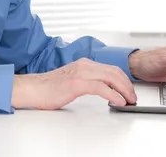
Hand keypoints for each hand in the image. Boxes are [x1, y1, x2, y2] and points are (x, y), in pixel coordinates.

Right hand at [11, 58, 136, 109]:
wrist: (32, 89)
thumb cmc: (49, 88)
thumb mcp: (72, 80)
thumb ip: (87, 81)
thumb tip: (103, 89)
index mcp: (84, 63)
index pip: (111, 68)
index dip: (123, 79)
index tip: (129, 90)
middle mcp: (84, 65)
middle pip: (114, 71)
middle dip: (127, 84)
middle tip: (133, 96)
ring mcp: (81, 72)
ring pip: (111, 77)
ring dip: (124, 90)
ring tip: (129, 100)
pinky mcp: (77, 83)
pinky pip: (102, 88)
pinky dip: (113, 95)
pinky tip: (118, 102)